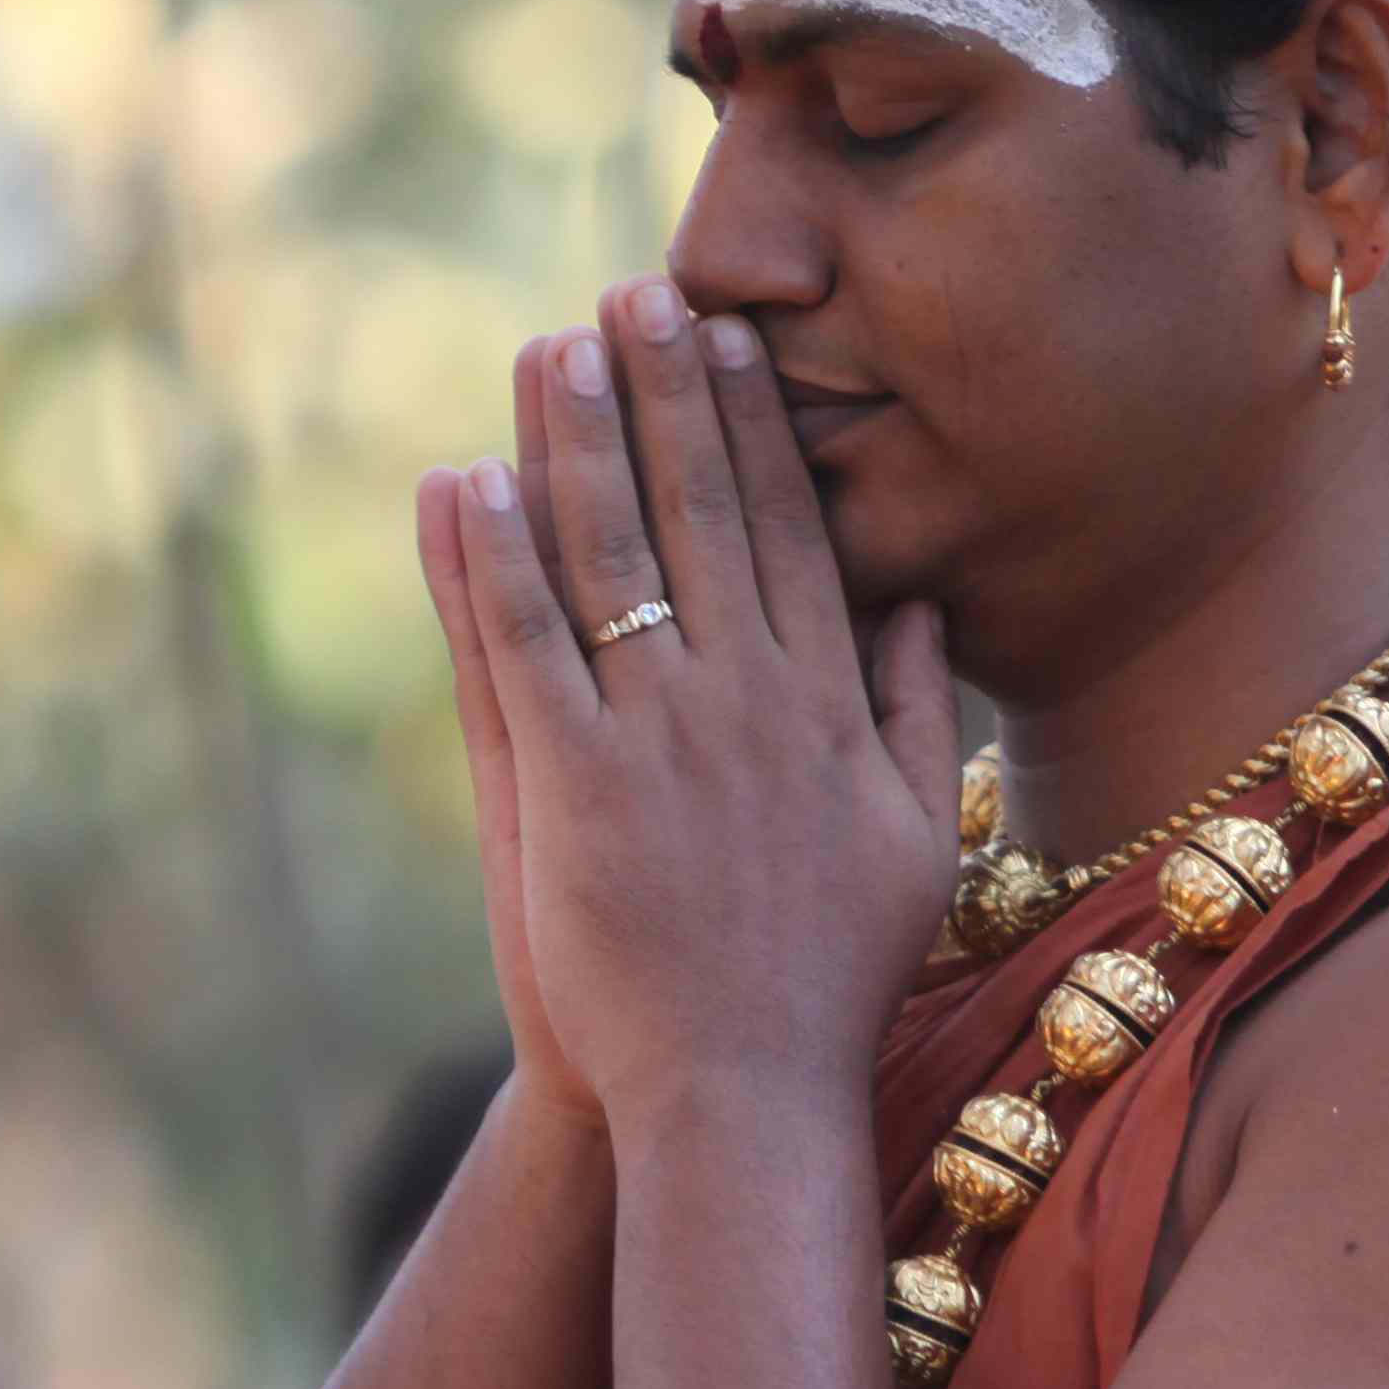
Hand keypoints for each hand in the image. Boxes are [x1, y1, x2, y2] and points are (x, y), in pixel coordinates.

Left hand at [419, 276, 958, 1133]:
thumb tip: (917, 608)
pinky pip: (530, 652)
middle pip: (705, 514)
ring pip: (615, 558)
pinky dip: (498, 564)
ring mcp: (661, 742)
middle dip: (667, 395)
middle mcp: (749, 702)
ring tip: (550, 348)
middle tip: (636, 295)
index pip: (790, 531)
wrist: (745, 1094)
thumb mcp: (916, 841)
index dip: (753, 426)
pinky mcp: (575, 792)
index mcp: (827, 705)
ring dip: (577, 443)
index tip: (726, 341)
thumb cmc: (832, 979)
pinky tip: (471, 483)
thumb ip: (915, 716)